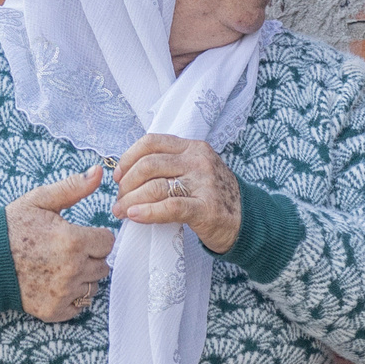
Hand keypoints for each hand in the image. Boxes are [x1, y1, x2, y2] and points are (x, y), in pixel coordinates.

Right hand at [7, 165, 115, 321]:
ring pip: (93, 286)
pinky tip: (56, 283)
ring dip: (83, 277)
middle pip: (103, 265)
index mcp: (73, 241)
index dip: (95, 237)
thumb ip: (72, 188)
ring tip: (60, 266)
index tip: (79, 235)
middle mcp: (72, 269)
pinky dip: (72, 297)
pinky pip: (80, 305)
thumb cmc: (11, 227)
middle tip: (66, 251)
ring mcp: (63, 292)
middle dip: (90, 257)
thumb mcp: (39, 201)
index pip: (107, 242)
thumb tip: (99, 172)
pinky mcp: (54, 310)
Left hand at [114, 133, 242, 255]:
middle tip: (119, 200)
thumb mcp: (195, 170)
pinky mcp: (206, 208)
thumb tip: (128, 174)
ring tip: (122, 212)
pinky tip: (135, 217)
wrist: (246, 220)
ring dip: (131, 200)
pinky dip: (147, 212)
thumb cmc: (213, 197)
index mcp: (193, 147)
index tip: (118, 176)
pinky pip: (169, 207)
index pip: (151, 142)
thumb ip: (169, 165)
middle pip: (149, 165)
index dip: (128, 158)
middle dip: (126, 184)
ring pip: (155, 186)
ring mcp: (204, 183)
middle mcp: (198, 160)